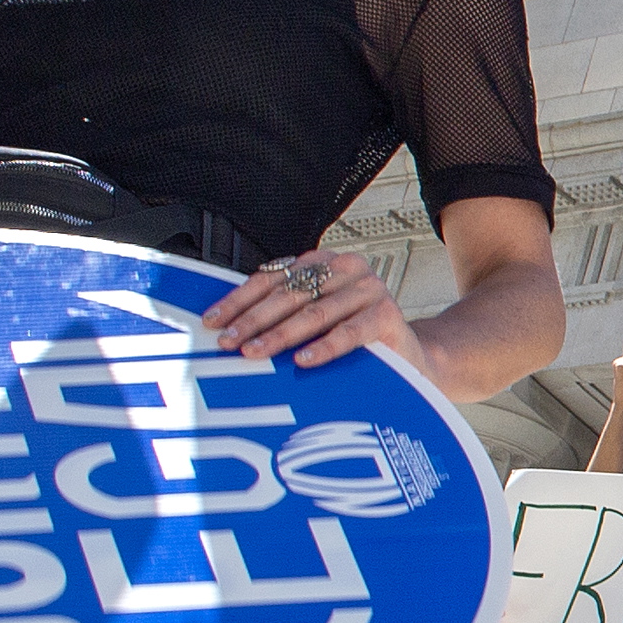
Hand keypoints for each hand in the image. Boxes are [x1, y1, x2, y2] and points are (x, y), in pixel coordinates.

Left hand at [209, 247, 407, 370]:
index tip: (213, 322)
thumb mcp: (316, 317)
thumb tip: (227, 326)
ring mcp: (369, 289)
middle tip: (229, 342)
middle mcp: (346, 268)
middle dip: (253, 320)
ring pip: (315, 313)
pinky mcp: (388, 314)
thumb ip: (283, 312)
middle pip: (289, 295)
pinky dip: (324, 347)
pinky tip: (303, 360)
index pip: (270, 278)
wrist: (409, 357)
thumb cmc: (354, 338)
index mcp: (322, 262)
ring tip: (255, 352)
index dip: (239, 301)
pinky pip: (349, 332)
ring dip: (281, 335)